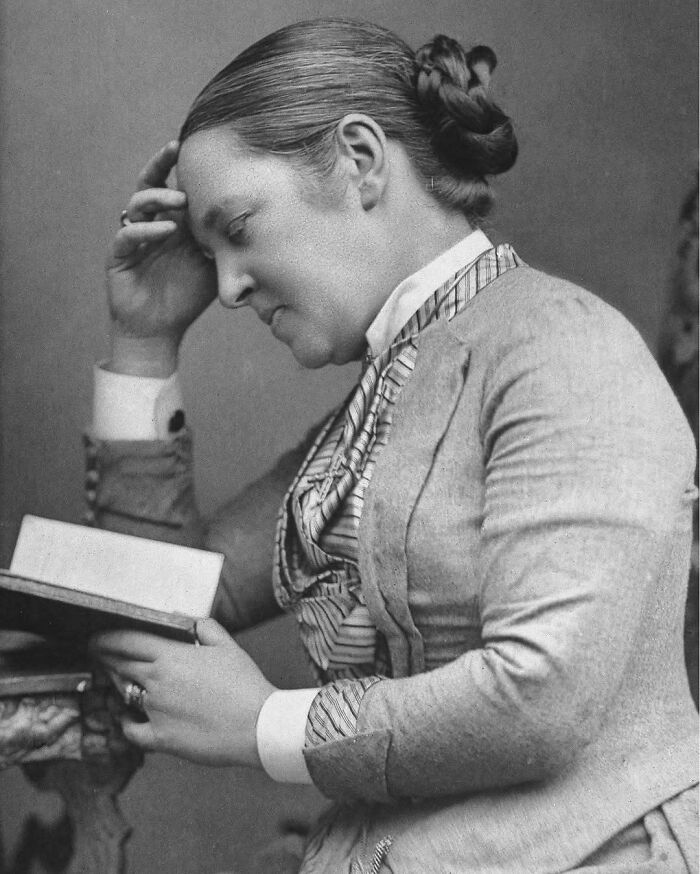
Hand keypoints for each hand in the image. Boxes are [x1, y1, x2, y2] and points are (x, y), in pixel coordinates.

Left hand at [90, 619, 275, 766]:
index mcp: (171, 656)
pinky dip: (125, 723)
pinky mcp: (160, 738)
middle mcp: (157, 682)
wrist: (257, 726)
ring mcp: (155, 711)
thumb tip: (187, 619)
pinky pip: (131, 730)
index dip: (107, 638)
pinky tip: (126, 718)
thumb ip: (204, 628)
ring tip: (114, 679)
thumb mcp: (228, 646)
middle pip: (118, 665)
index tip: (96, 637)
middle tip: (98, 654)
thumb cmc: (245, 685)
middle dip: (104, 657)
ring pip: (124, 694)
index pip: (127, 641)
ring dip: (116, 684)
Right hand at [106, 141, 217, 374]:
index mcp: (173, 223)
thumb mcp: (213, 267)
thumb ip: (226, 244)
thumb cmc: (187, 298)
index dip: (181, 167)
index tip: (195, 146)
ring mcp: (134, 238)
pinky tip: (166, 229)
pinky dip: (146, 229)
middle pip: (150, 184)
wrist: (159, 330)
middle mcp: (152, 225)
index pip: (176, 186)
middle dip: (161, 164)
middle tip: (175, 150)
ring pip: (138, 204)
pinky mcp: (119, 255)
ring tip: (180, 201)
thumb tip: (258, 223)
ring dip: (158, 197)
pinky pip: (128, 235)